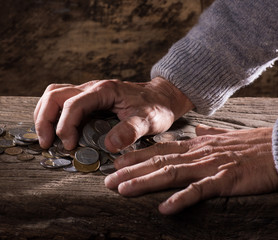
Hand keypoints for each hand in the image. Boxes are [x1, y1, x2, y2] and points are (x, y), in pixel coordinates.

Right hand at [34, 77, 192, 151]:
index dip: (66, 125)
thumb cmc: (156, 106)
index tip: (69, 145)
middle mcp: (93, 88)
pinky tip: (58, 129)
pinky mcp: (90, 100)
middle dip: (45, 119)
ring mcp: (90, 93)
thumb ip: (131, 130)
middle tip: (46, 142)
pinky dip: (54, 115)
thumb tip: (109, 145)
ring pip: (55, 95)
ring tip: (46, 136)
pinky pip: (64, 102)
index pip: (74, 104)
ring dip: (45, 115)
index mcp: (105, 91)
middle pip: (55, 95)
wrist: (162, 97)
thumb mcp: (149, 119)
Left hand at [105, 125, 277, 214]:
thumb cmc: (251, 144)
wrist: (277, 147)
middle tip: (107, 180)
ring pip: (170, 173)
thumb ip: (208, 134)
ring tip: (123, 190)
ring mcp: (209, 166)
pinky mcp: (225, 180)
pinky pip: (199, 191)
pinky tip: (164, 209)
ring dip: (145, 182)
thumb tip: (197, 130)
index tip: (117, 161)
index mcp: (196, 145)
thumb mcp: (225, 136)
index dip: (136, 155)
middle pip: (157, 161)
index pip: (160, 149)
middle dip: (130, 170)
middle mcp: (197, 154)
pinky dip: (181, 199)